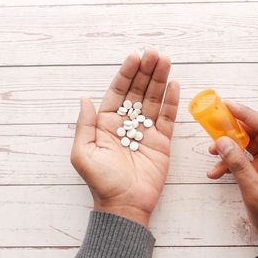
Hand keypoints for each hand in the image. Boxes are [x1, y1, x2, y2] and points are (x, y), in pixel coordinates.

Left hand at [70, 49, 178, 226]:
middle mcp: (126, 123)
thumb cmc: (101, 182)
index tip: (134, 56)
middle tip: (154, 53)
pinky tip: (174, 84)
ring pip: (154, 100)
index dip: (126, 74)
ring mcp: (145, 131)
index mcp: (106, 124)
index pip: (117, 92)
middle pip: (138, 91)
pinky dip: (171, 101)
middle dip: (146, 71)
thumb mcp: (83, 153)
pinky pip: (167, 117)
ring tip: (165, 60)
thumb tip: (84, 99)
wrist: (125, 205)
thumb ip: (84, 125)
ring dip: (160, 80)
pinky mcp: (162, 141)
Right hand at [207, 102, 257, 243]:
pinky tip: (216, 172)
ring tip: (212, 153)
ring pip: (249, 146)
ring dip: (230, 149)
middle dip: (234, 130)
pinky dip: (232, 164)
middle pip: (257, 134)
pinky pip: (247, 161)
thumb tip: (223, 142)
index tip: (227, 105)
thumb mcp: (255, 192)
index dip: (246, 115)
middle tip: (214, 123)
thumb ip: (238, 165)